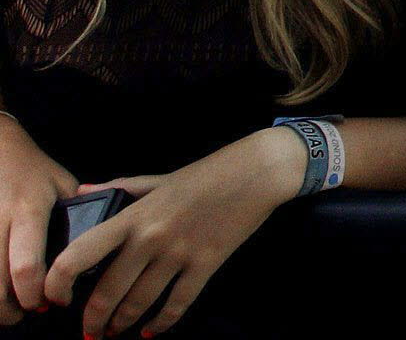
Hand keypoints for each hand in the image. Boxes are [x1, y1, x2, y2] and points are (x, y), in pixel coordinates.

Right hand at [0, 119, 74, 319]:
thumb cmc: (34, 171)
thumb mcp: (63, 186)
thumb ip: (79, 215)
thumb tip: (97, 250)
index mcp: (29, 211)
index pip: (26, 265)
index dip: (35, 293)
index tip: (51, 302)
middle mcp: (0, 222)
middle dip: (11, 309)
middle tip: (28, 313)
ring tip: (13, 307)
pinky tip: (1, 288)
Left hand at [48, 128, 303, 336]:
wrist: (257, 173)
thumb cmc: (207, 174)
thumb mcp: (159, 178)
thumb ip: (120, 188)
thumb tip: (85, 191)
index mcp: (133, 215)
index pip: (79, 254)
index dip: (58, 282)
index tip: (56, 298)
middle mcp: (150, 238)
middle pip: (107, 292)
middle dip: (93, 320)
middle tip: (89, 332)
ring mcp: (178, 254)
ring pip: (139, 303)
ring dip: (122, 325)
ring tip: (114, 333)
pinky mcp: (205, 265)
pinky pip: (177, 304)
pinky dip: (161, 324)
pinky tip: (150, 331)